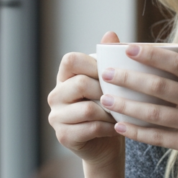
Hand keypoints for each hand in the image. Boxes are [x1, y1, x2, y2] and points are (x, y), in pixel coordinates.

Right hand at [48, 31, 124, 168]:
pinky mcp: (64, 136)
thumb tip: (110, 33)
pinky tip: (117, 128)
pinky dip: (109, 127)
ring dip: (110, 112)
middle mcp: (56, 95)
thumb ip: (109, 59)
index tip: (111, 74)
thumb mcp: (112, 82)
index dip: (93, 64)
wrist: (108, 143)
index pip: (71, 60)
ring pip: (87, 109)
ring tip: (120, 114)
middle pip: (81, 83)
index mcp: (65, 77)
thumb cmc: (111, 107)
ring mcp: (56, 117)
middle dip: (106, 91)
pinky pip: (90, 128)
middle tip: (121, 98)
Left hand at [99, 29, 177, 177]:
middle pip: (160, 87)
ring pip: (154, 113)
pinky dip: (137, 132)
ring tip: (105, 98)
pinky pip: (159, 138)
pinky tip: (120, 126)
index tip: (128, 48)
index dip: (152, 55)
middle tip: (106, 72)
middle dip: (129, 78)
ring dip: (126, 105)